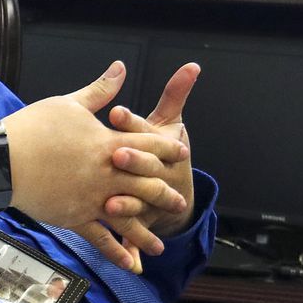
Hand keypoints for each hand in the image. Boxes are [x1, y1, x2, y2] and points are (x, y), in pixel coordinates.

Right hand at [1, 62, 189, 269]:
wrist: (3, 158)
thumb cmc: (34, 127)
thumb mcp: (69, 103)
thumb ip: (100, 89)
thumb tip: (121, 67)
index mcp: (108, 144)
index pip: (148, 144)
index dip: (167, 148)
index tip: (181, 153)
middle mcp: (107, 174)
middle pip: (147, 184)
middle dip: (165, 194)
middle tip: (180, 203)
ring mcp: (92, 198)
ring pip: (129, 218)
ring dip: (146, 232)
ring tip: (160, 246)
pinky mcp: (74, 216)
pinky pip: (100, 238)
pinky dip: (115, 251)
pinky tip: (129, 264)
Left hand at [105, 63, 199, 238]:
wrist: (176, 198)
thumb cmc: (165, 153)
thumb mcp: (170, 124)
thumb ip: (175, 94)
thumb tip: (192, 66)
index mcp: (165, 147)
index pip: (148, 132)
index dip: (133, 122)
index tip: (116, 112)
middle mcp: (161, 173)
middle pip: (147, 167)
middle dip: (134, 161)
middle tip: (116, 154)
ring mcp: (153, 199)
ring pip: (142, 201)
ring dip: (129, 203)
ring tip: (110, 202)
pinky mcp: (143, 221)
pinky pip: (134, 229)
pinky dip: (126, 236)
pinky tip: (113, 234)